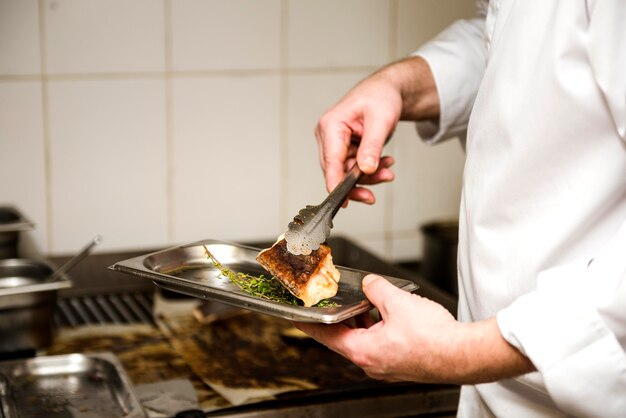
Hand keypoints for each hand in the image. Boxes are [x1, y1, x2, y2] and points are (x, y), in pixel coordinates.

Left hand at [296, 274, 459, 381]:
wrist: (464, 355)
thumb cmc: (434, 338)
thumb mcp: (398, 301)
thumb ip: (377, 288)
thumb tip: (370, 283)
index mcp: (363, 351)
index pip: (325, 335)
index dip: (309, 323)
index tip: (297, 317)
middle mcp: (371, 363)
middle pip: (344, 337)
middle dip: (340, 317)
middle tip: (332, 302)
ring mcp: (386, 366)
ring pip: (364, 340)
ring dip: (362, 322)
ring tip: (365, 302)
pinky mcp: (400, 364)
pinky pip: (380, 344)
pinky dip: (377, 328)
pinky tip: (387, 314)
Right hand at [315, 71, 401, 204]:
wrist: (385, 91)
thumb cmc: (380, 97)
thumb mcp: (381, 120)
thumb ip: (372, 146)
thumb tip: (365, 169)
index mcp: (331, 125)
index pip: (331, 161)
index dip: (336, 183)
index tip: (342, 201)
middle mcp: (328, 136)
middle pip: (337, 171)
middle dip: (360, 180)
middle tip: (383, 180)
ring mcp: (335, 144)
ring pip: (347, 173)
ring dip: (369, 176)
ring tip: (388, 170)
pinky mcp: (343, 149)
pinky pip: (354, 168)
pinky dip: (370, 170)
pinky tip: (384, 164)